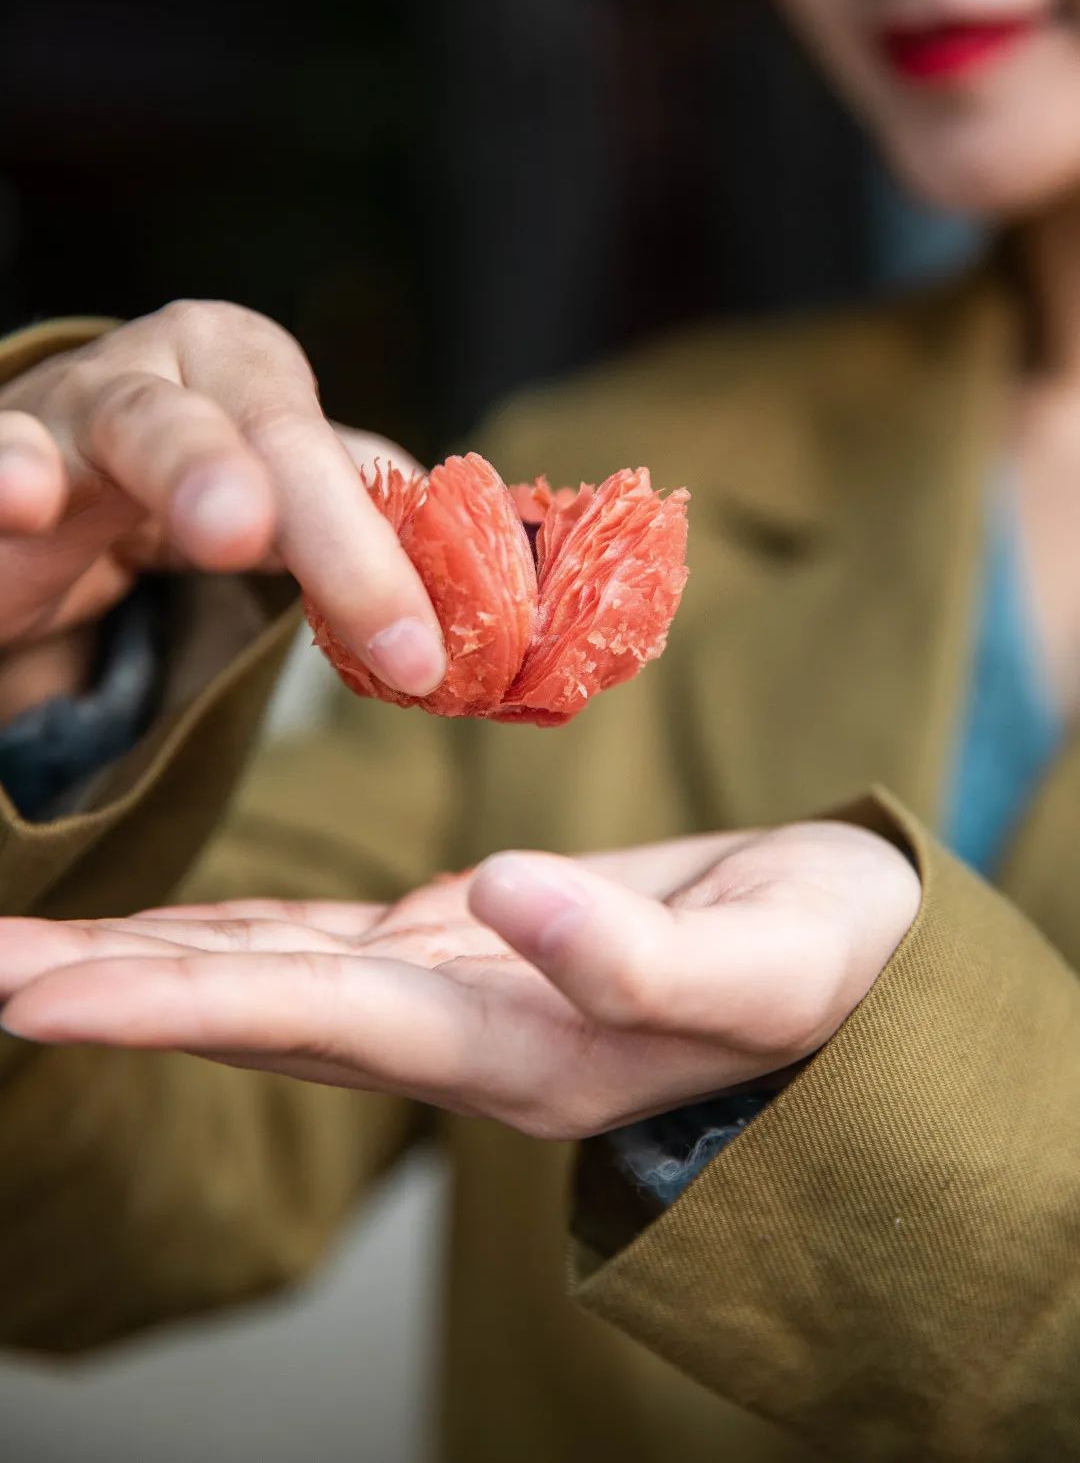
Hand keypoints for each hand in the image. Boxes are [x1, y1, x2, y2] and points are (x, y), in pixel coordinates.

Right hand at [0, 301, 445, 711]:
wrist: (19, 492)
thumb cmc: (159, 487)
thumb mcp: (269, 499)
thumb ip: (361, 522)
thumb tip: (486, 571)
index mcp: (254, 376)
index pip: (345, 457)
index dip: (392, 555)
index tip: (426, 658)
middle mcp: (177, 370)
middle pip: (270, 434)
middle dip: (330, 527)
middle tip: (391, 628)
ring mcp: (80, 406)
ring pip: (146, 424)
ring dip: (195, 470)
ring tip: (232, 527)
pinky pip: (4, 455)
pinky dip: (11, 473)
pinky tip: (23, 500)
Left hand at [0, 821, 918, 1136]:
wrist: (850, 964)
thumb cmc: (826, 969)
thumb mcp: (765, 962)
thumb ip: (636, 957)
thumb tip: (505, 896)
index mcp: (515, 1044)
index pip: (310, 1017)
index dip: (167, 1006)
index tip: (30, 995)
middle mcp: (456, 1030)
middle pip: (251, 1009)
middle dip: (108, 990)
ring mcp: (453, 988)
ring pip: (269, 976)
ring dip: (144, 963)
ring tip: (21, 952)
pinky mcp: (466, 940)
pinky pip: (321, 943)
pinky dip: (227, 938)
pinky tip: (159, 932)